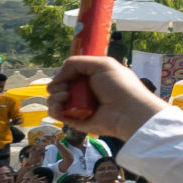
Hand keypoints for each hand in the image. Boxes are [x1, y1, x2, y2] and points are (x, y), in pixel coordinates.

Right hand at [43, 56, 168, 138]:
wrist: (128, 112)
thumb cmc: (120, 86)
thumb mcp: (102, 64)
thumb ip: (76, 63)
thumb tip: (58, 75)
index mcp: (91, 77)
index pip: (68, 73)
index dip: (63, 73)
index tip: (67, 74)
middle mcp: (83, 91)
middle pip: (59, 86)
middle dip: (58, 84)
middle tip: (67, 88)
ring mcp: (78, 106)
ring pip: (54, 99)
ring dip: (54, 96)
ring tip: (66, 96)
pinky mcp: (75, 120)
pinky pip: (56, 114)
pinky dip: (54, 109)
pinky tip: (60, 106)